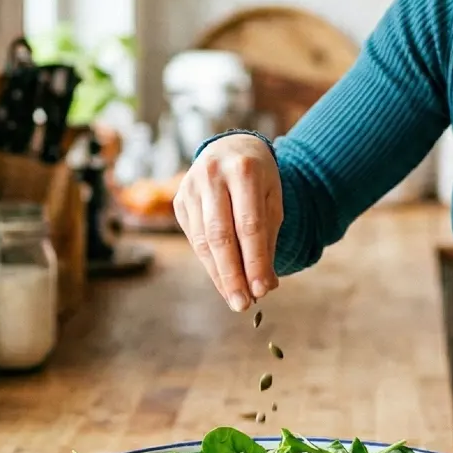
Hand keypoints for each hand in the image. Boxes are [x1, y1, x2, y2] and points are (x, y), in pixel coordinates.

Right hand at [174, 134, 282, 311]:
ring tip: (236, 298)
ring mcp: (190, 187)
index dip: (255, 260)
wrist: (231, 148)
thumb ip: (268, 239)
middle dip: (232, 274)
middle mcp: (212, 175)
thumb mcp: (273, 199)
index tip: (263, 290)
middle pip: (221, 235)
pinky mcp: (179, 200)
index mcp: (243, 170)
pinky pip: (195, 239)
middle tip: (243, 304)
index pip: (249, 225)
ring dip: (219, 275)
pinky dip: (209, 263)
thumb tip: (265, 285)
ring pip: (204, 240)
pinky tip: (223, 280)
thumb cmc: (259, 178)